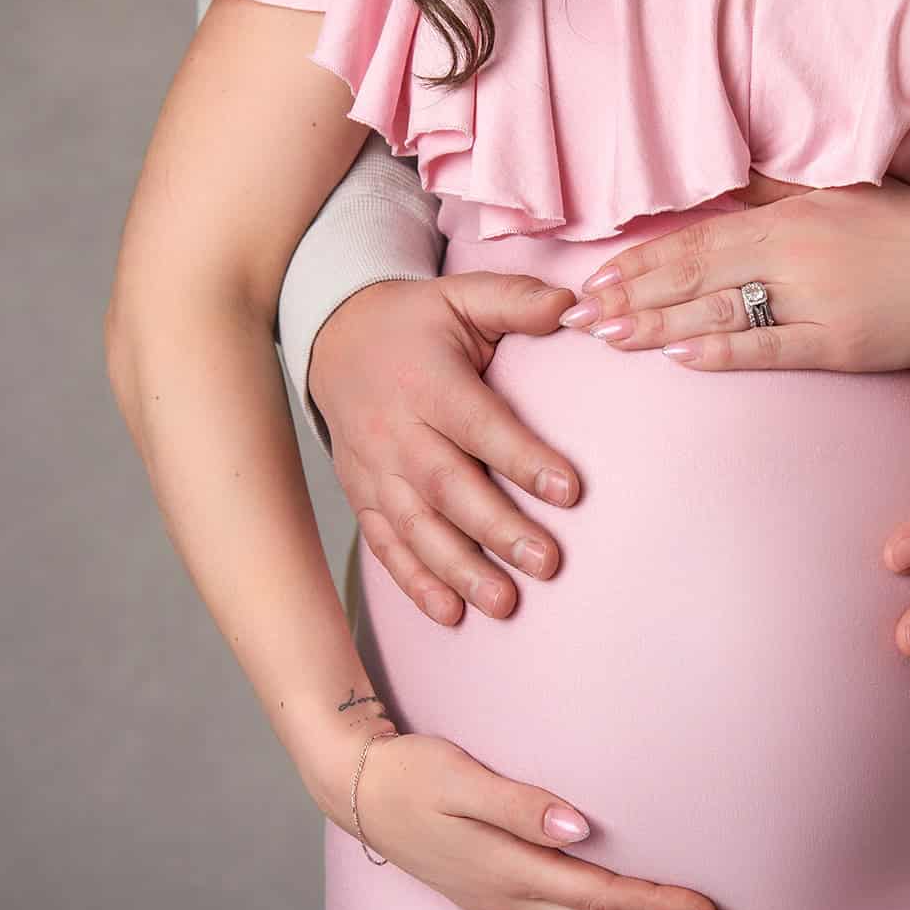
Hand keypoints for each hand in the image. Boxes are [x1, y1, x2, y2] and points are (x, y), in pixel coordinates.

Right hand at [311, 272, 582, 624]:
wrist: (333, 337)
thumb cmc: (415, 322)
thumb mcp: (462, 296)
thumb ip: (517, 300)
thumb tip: (576, 308)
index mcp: (428, 382)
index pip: (480, 425)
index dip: (523, 458)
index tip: (571, 490)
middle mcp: (396, 431)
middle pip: (449, 486)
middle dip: (498, 529)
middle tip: (547, 563)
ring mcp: (374, 470)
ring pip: (417, 527)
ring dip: (460, 570)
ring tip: (505, 603)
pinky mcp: (362, 496)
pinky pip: (386, 545)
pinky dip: (414, 582)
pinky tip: (450, 614)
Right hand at [340, 733, 744, 909]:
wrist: (360, 791)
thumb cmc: (414, 773)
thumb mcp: (463, 777)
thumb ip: (521, 805)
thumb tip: (579, 827)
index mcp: (511, 869)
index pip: (603, 896)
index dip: (658, 904)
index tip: (707, 906)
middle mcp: (511, 899)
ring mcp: (503, 909)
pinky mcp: (496, 905)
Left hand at [558, 174, 909, 371]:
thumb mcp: (844, 194)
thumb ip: (782, 191)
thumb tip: (730, 180)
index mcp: (792, 214)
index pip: (698, 237)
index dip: (640, 260)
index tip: (594, 277)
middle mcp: (797, 250)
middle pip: (695, 272)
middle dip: (629, 294)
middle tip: (575, 315)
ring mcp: (820, 297)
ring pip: (722, 310)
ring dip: (658, 325)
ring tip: (608, 338)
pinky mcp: (845, 341)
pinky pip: (773, 347)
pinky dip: (725, 352)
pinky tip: (682, 359)